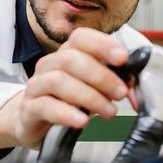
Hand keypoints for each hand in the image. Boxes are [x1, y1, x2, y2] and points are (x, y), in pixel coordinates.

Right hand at [0, 28, 128, 148]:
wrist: (33, 124)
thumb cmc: (66, 103)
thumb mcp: (92, 91)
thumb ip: (113, 86)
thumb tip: (134, 89)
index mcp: (65, 55)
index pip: (80, 38)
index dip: (102, 44)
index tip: (123, 59)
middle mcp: (48, 66)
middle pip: (71, 59)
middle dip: (101, 76)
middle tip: (120, 93)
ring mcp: (35, 86)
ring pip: (57, 81)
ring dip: (88, 96)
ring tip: (108, 111)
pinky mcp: (28, 109)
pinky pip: (45, 106)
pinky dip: (66, 113)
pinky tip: (82, 121)